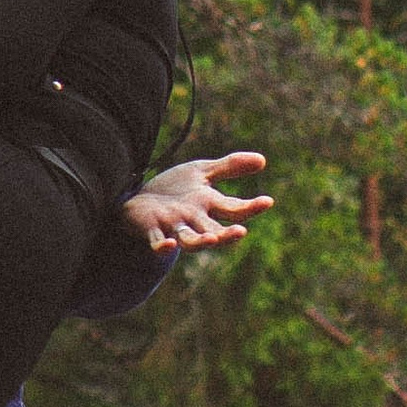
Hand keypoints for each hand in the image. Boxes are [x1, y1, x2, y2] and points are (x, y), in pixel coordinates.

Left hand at [121, 152, 272, 254]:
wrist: (139, 201)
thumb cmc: (175, 190)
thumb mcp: (202, 173)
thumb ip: (230, 167)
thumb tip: (263, 160)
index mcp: (209, 206)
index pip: (234, 209)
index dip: (251, 207)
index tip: (267, 201)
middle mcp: (194, 220)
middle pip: (214, 230)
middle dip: (227, 235)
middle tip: (241, 232)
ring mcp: (174, 226)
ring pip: (190, 240)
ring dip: (201, 242)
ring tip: (213, 239)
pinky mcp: (152, 230)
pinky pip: (158, 242)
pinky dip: (163, 246)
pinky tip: (169, 246)